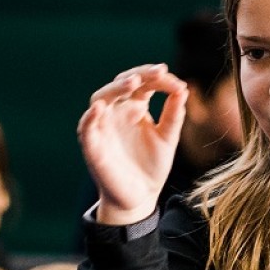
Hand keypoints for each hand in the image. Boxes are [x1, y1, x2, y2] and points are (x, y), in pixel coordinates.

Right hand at [78, 64, 188, 225]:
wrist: (140, 197)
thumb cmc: (152, 166)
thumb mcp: (168, 138)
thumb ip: (174, 114)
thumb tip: (183, 88)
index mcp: (135, 106)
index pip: (143, 83)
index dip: (157, 78)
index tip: (177, 83)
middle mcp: (117, 111)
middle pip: (122, 84)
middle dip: (139, 75)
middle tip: (158, 72)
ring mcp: (103, 125)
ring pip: (102, 98)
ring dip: (116, 88)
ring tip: (133, 82)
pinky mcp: (93, 144)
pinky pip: (86, 126)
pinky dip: (90, 116)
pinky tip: (99, 108)